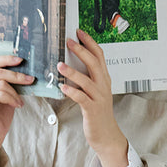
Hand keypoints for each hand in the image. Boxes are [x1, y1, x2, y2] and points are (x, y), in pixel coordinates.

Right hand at [0, 55, 33, 166]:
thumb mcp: (5, 92)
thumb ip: (8, 80)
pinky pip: (0, 94)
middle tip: (30, 80)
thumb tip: (23, 67)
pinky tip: (17, 105)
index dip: (7, 59)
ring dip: (15, 92)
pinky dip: (12, 99)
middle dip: (17, 76)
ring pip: (1, 84)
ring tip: (20, 101)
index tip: (21, 60)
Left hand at [57, 29, 127, 166]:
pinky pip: (82, 98)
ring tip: (60, 65)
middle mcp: (103, 86)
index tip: (79, 32)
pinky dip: (72, 91)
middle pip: (94, 63)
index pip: (99, 55)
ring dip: (72, 72)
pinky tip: (63, 87)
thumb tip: (71, 64)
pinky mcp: (92, 109)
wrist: (106, 134)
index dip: (90, 42)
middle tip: (68, 41)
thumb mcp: (95, 91)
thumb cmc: (97, 112)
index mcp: (104, 79)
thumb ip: (87, 77)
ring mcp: (99, 97)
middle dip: (81, 51)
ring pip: (86, 81)